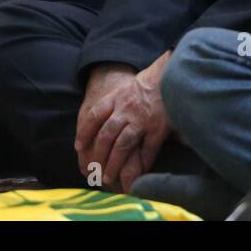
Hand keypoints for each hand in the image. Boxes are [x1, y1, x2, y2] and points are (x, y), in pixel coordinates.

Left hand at [75, 53, 170, 192]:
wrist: (172, 73)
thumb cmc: (152, 80)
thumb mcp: (128, 87)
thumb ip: (115, 102)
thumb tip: (98, 117)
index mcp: (117, 98)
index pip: (94, 116)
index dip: (84, 133)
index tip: (78, 147)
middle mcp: (126, 109)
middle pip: (106, 135)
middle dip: (97, 155)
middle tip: (92, 170)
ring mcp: (142, 120)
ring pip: (122, 146)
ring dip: (113, 163)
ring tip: (107, 177)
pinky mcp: (158, 128)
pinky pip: (147, 150)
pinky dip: (141, 163)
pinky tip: (137, 173)